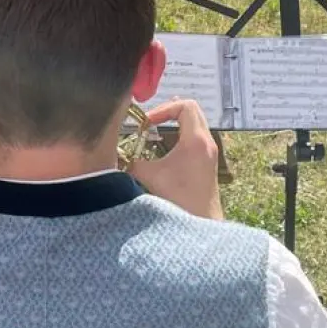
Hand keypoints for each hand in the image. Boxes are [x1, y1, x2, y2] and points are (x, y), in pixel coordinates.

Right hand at [126, 99, 222, 219]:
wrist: (201, 221)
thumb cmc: (178, 199)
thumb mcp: (150, 176)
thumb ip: (132, 162)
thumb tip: (117, 153)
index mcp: (195, 140)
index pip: (185, 106)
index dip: (164, 109)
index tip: (148, 123)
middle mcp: (207, 142)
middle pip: (192, 110)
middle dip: (170, 111)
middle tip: (151, 120)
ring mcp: (210, 151)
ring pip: (196, 122)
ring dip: (177, 121)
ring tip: (157, 128)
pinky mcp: (208, 160)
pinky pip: (197, 135)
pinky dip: (182, 132)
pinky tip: (167, 144)